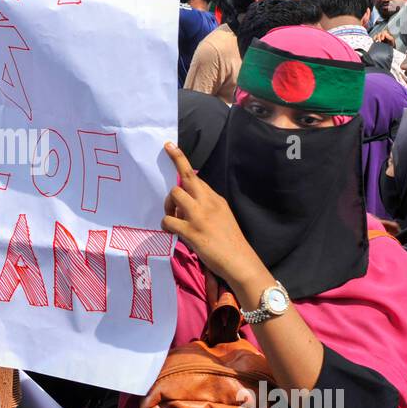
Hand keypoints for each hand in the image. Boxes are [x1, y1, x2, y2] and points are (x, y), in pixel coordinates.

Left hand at [160, 142, 257, 283]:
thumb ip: (206, 207)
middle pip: (186, 177)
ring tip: (172, 217)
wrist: (240, 261)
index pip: (196, 176)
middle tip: (165, 164)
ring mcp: (199, 216)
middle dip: (174, 166)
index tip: (170, 146)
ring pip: (175, 195)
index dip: (181, 159)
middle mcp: (208, 202)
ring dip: (168, 205)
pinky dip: (165, 225)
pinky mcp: (192, 231)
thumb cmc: (230, 242)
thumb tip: (183, 205)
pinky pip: (168, 221)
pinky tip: (171, 232)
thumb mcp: (222, 216)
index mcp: (215, 199)